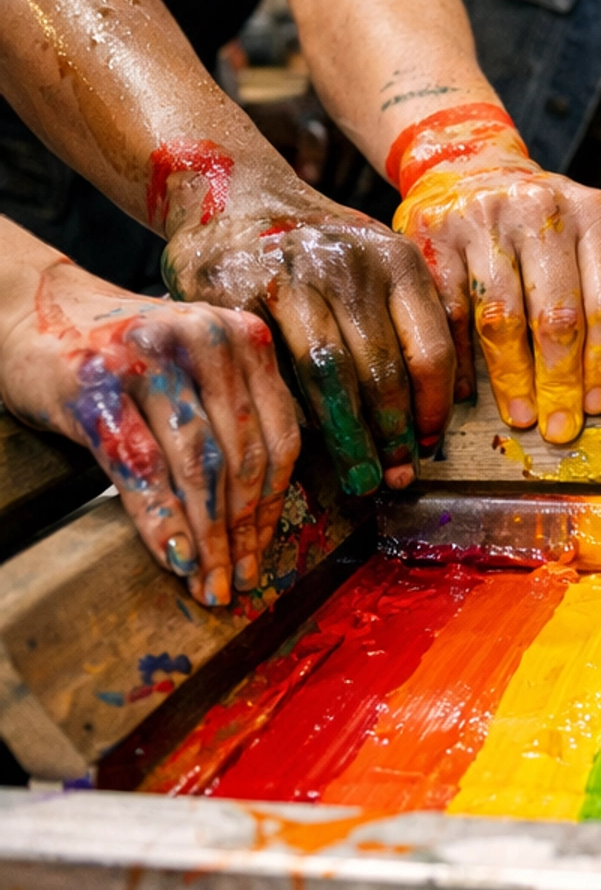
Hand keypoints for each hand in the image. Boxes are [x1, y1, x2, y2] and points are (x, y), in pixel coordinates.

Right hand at [0, 256, 299, 605]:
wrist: (31, 307)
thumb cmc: (122, 350)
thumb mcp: (193, 364)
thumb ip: (233, 414)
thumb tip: (257, 520)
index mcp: (241, 336)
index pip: (279, 435)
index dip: (273, 505)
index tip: (264, 553)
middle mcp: (204, 340)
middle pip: (241, 457)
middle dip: (241, 532)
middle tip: (238, 581)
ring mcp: (149, 360)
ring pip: (197, 466)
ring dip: (207, 536)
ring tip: (208, 582)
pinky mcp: (96, 386)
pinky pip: (140, 467)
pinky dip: (160, 519)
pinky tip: (173, 555)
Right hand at [159, 161, 453, 499]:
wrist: (233, 196)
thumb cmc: (319, 251)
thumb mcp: (375, 265)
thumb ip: (408, 323)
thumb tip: (439, 413)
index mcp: (398, 262)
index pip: (431, 350)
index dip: (433, 411)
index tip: (430, 448)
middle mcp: (350, 266)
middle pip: (384, 371)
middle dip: (394, 436)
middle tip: (397, 477)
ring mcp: (293, 278)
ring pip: (331, 375)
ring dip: (349, 438)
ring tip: (360, 476)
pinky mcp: (240, 293)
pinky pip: (275, 368)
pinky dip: (294, 412)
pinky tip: (306, 442)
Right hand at [390, 106, 600, 445]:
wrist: (468, 167)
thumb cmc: (537, 224)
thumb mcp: (580, 235)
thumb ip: (593, 290)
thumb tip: (592, 391)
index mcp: (592, 213)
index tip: (596, 406)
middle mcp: (541, 209)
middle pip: (556, 315)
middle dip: (559, 382)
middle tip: (559, 429)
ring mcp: (483, 219)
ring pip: (501, 318)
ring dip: (512, 379)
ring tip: (521, 416)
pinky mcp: (432, 234)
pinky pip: (450, 312)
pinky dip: (459, 360)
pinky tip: (466, 394)